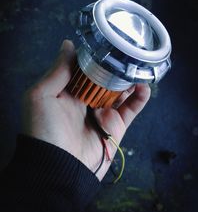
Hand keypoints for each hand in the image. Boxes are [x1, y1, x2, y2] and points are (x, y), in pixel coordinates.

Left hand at [22, 40, 150, 180]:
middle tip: (126, 53)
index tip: (106, 43)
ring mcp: (102, 113)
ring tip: (137, 67)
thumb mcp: (41, 96)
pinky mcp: (116, 126)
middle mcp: (86, 101)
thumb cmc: (45, 130)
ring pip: (120, 91)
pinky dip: (140, 98)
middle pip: (104, 78)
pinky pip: (131, 109)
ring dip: (129, 79)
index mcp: (67, 91)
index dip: (94, 57)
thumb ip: (57, 71)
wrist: (59, 168)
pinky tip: (144, 87)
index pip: (84, 69)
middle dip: (115, 66)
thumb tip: (68, 44)